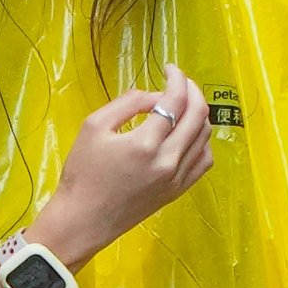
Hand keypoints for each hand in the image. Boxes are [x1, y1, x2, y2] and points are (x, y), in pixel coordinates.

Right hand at [36, 72, 212, 265]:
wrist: (83, 219)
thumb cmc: (83, 172)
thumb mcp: (94, 126)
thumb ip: (127, 103)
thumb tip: (154, 95)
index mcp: (145, 144)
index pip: (175, 100)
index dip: (176, 78)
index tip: (169, 68)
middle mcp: (168, 161)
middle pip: (198, 115)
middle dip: (192, 90)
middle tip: (179, 81)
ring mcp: (177, 178)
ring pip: (205, 136)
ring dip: (198, 113)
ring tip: (183, 103)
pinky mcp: (178, 190)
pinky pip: (204, 160)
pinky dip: (202, 140)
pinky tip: (188, 133)